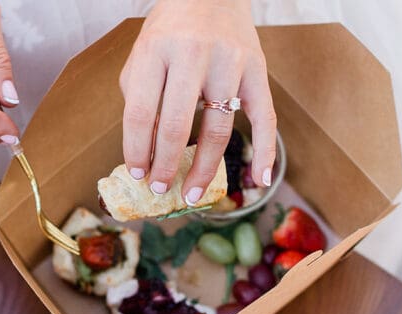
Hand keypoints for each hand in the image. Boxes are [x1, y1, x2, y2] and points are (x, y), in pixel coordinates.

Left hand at [120, 0, 276, 204]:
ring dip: (205, 168)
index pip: (141, 112)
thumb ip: (140, 101)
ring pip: (218, 128)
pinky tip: (258, 180)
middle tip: (161, 189)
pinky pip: (265, 118)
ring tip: (193, 193)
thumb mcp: (143, 57)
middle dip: (166, 165)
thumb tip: (146, 156)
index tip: (137, 174)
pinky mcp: (257, 70)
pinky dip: (264, 152)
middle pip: (177, 125)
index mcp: (156, 51)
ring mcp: (229, 63)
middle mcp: (193, 55)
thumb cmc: (170, 32)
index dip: (136, 150)